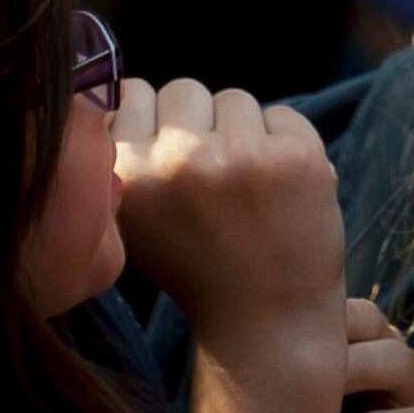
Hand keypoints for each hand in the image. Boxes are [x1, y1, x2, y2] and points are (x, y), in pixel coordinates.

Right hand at [111, 78, 344, 335]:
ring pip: (235, 99)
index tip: (171, 156)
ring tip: (246, 190)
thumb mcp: (135, 218)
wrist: (266, 322)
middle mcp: (180, 161)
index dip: (155, 122)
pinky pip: (284, 115)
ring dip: (243, 133)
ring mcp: (241, 158)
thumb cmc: (196, 266)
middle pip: (184, 90)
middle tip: (213, 179)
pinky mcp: (296, 158)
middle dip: (199, 124)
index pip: (133, 93)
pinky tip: (279, 191)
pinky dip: (285, 145)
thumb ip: (122, 155)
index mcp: (129, 174)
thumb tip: (117, 90)